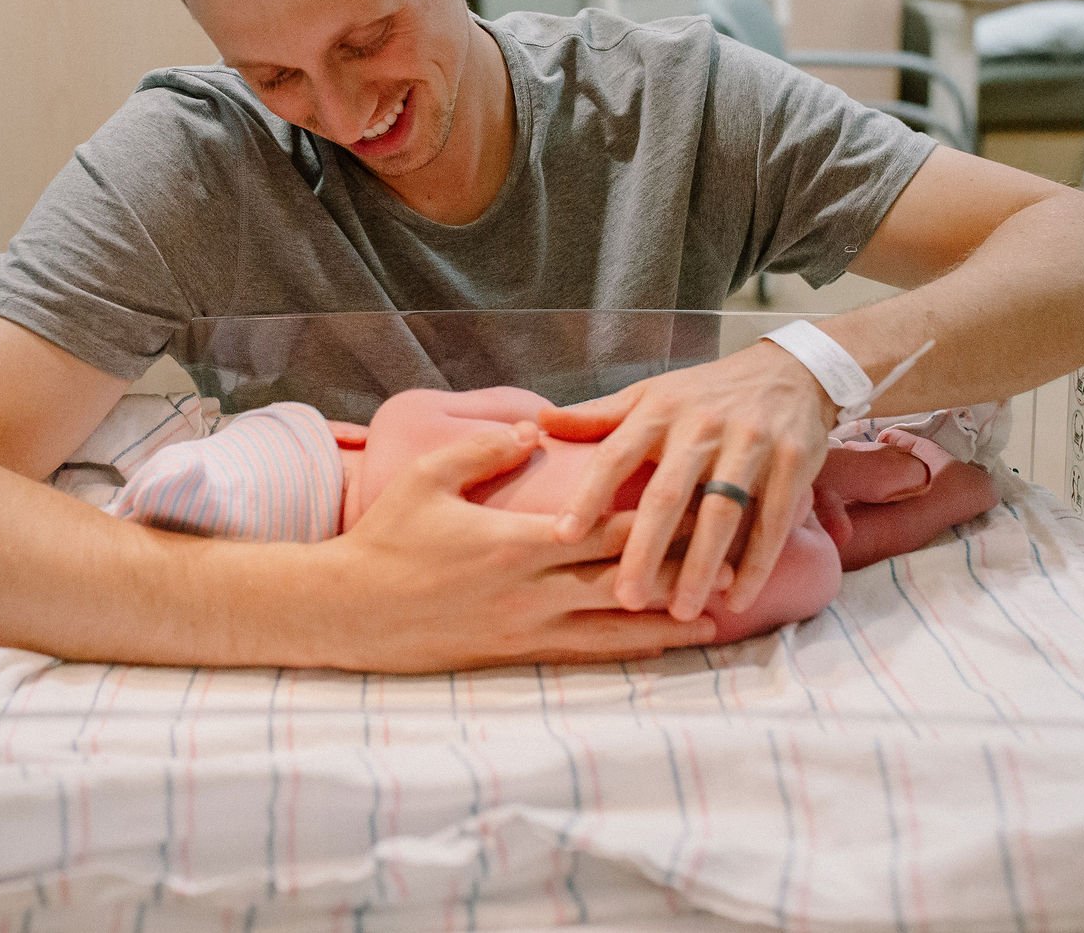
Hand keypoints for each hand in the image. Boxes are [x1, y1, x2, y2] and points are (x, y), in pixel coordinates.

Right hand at [314, 423, 720, 671]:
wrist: (350, 611)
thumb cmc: (386, 539)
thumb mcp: (429, 479)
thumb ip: (487, 450)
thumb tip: (539, 427)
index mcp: (517, 540)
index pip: (603, 529)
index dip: (657, 520)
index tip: (700, 507)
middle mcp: (531, 590)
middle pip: (621, 578)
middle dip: (678, 572)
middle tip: (733, 565)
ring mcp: (525, 629)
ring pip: (612, 627)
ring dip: (666, 623)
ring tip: (716, 619)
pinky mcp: (514, 656)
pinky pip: (583, 656)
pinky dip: (625, 651)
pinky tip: (656, 648)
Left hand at [543, 342, 836, 622]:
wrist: (790, 371)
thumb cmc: (706, 394)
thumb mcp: (651, 395)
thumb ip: (598, 416)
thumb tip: (539, 422)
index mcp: (659, 410)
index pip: (615, 454)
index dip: (588, 495)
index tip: (561, 536)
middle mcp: (702, 427)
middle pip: (668, 494)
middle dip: (646, 550)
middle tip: (625, 598)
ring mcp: (750, 444)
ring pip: (722, 513)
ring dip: (702, 566)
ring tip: (682, 611)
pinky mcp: (792, 461)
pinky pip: (771, 521)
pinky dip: (756, 563)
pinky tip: (737, 598)